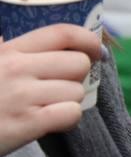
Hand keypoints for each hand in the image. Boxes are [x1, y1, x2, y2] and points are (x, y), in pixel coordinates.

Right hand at [0, 25, 100, 156]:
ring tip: (47, 108)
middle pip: (78, 63)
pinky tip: (52, 123)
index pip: (62, 32)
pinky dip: (67, 120)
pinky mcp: (25, 124)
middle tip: (61, 86)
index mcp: (7, 51)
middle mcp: (16, 69)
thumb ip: (5, 50)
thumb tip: (21, 37)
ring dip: (68, 101)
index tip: (95, 49)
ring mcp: (21, 96)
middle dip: (77, 76)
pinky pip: (70, 114)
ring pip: (76, 91)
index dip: (88, 39)